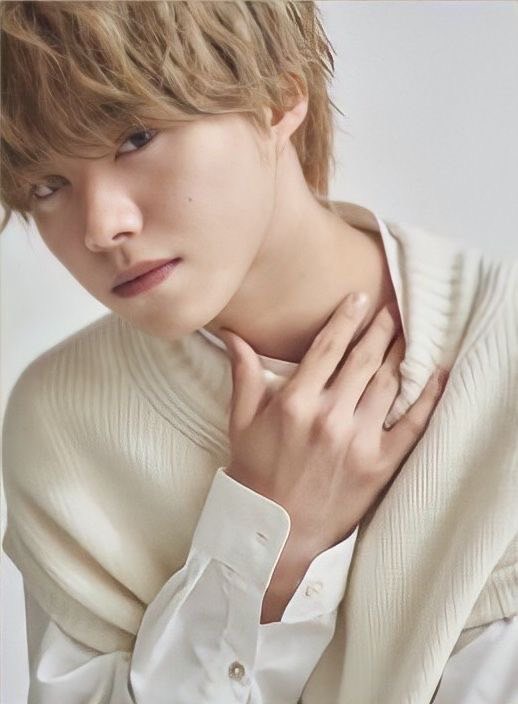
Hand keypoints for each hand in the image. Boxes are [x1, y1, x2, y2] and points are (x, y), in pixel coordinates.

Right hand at [218, 292, 448, 554]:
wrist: (275, 531)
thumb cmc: (256, 472)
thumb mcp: (241, 420)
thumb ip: (244, 373)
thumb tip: (232, 334)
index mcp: (296, 402)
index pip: (328, 347)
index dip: (347, 318)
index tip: (361, 297)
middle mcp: (329, 416)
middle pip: (364, 359)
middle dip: (382, 328)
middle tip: (394, 308)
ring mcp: (357, 441)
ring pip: (388, 384)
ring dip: (402, 354)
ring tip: (410, 334)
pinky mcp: (379, 465)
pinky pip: (411, 425)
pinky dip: (428, 398)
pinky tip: (437, 375)